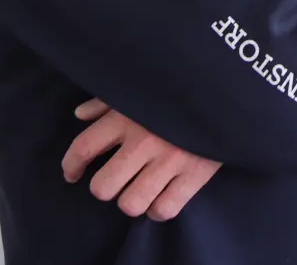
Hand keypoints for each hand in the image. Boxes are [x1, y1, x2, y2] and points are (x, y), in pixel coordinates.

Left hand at [61, 99, 220, 219]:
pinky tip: (160, 198)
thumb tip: (80, 115)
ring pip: (131, 204)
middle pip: (103, 186)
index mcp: (125, 117)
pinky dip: (158, 209)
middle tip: (113, 180)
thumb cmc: (175, 88)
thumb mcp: (138, 86)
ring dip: (131, 200)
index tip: (72, 174)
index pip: (83, 148)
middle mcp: (143, 141)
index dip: (71, 165)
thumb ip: (106, 102)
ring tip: (138, 191)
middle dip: (104, 187)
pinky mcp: (194, 175)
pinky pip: (164, 209)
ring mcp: (169, 161)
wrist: (225, 91)